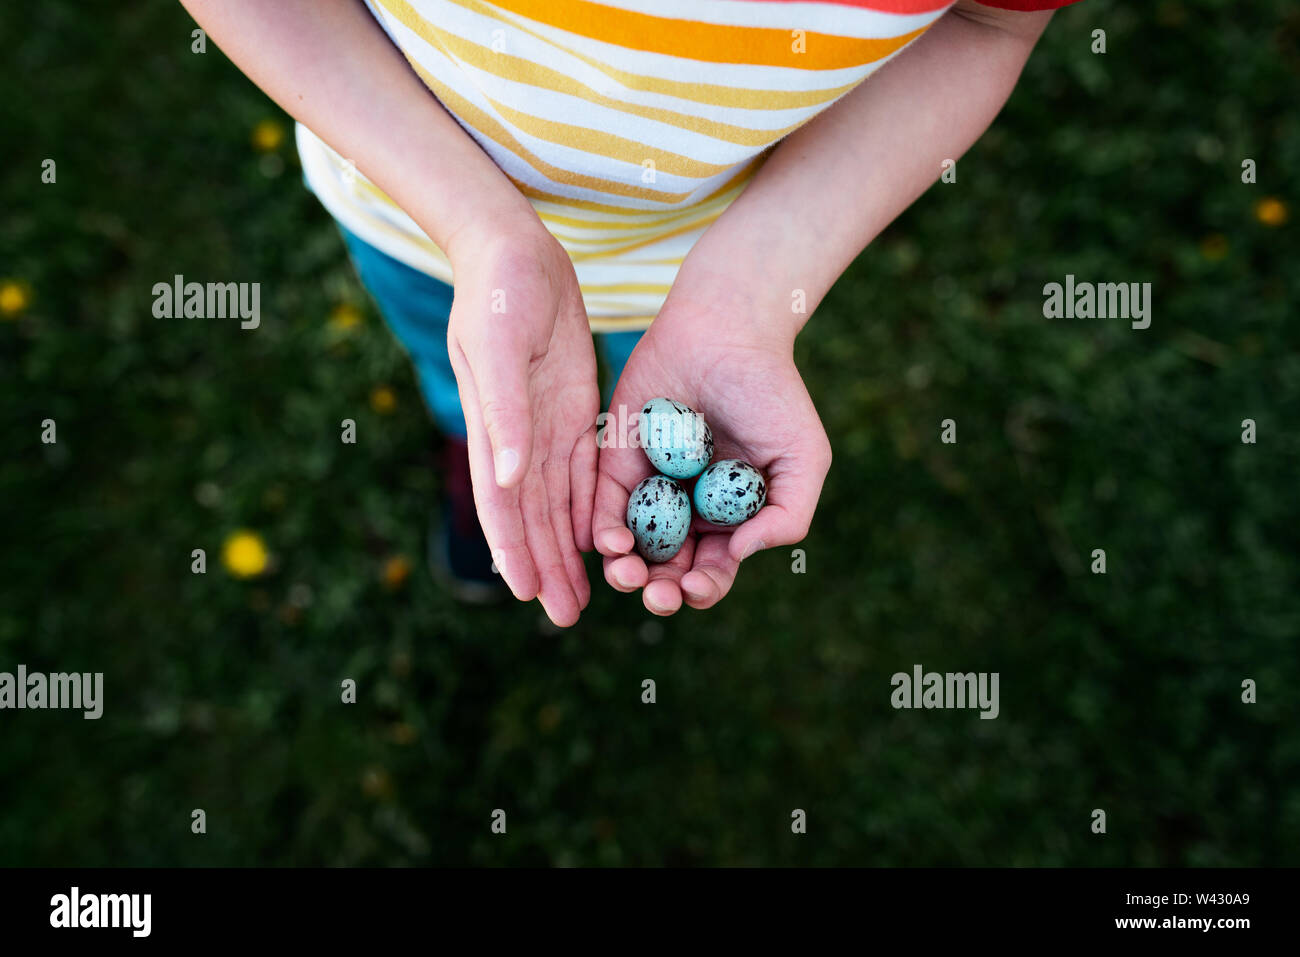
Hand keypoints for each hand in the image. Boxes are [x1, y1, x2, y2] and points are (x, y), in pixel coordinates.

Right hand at [446, 224, 599, 626]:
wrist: (512, 249)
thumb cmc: (496, 290)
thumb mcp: (498, 344)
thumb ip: (503, 412)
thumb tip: (504, 478)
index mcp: (493, 429)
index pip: (502, 505)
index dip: (514, 550)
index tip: (528, 594)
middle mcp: (516, 439)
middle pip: (532, 517)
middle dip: (546, 567)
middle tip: (566, 617)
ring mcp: (543, 426)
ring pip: (557, 503)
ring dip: (567, 549)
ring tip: (583, 594)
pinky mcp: (569, 410)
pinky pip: (581, 471)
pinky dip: (587, 507)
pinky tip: (599, 538)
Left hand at [592, 285, 830, 614]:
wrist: (726, 331)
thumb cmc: (772, 393)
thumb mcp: (802, 457)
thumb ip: (787, 515)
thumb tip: (739, 555)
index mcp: (730, 519)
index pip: (713, 571)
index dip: (703, 589)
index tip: (695, 587)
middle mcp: (687, 511)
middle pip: (667, 570)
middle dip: (660, 591)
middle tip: (656, 593)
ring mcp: (649, 489)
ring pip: (630, 548)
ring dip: (626, 570)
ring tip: (626, 571)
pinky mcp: (614, 462)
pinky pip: (601, 506)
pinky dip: (601, 530)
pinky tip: (608, 540)